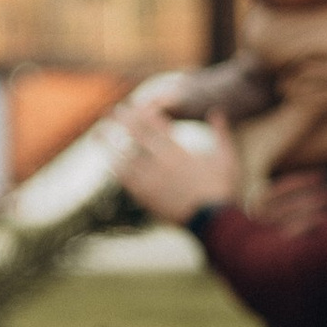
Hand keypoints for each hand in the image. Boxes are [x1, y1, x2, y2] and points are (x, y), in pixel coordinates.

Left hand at [114, 99, 237, 224]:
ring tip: (98, 132)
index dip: (142, 112)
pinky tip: (107, 162)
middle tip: (111, 111)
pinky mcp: (147, 197)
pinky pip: (125, 180)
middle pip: (137, 136)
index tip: (132, 104)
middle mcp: (162, 162)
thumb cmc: (223, 189)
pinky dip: (115, 168)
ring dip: (110, 143)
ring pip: (124, 156)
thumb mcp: (227, 158)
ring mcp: (152, 180)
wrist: (214, 222)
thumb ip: (221, 133)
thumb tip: (217, 111)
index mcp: (180, 151)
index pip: (156, 124)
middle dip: (123, 121)